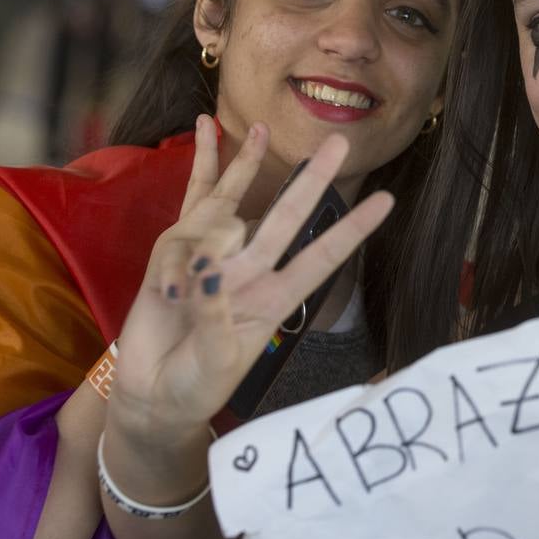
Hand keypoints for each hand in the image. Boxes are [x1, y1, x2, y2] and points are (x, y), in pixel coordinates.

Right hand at [108, 115, 393, 445]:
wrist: (152, 396)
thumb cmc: (195, 387)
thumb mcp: (215, 365)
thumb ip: (216, 322)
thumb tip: (213, 275)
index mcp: (274, 299)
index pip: (322, 259)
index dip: (352, 231)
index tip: (387, 202)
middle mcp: (249, 272)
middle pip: (285, 217)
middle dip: (312, 178)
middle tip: (339, 142)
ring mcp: (211, 260)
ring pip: (228, 211)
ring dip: (226, 207)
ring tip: (216, 227)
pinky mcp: (170, 256)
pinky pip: (179, 232)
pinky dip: (174, 263)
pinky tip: (169, 293)